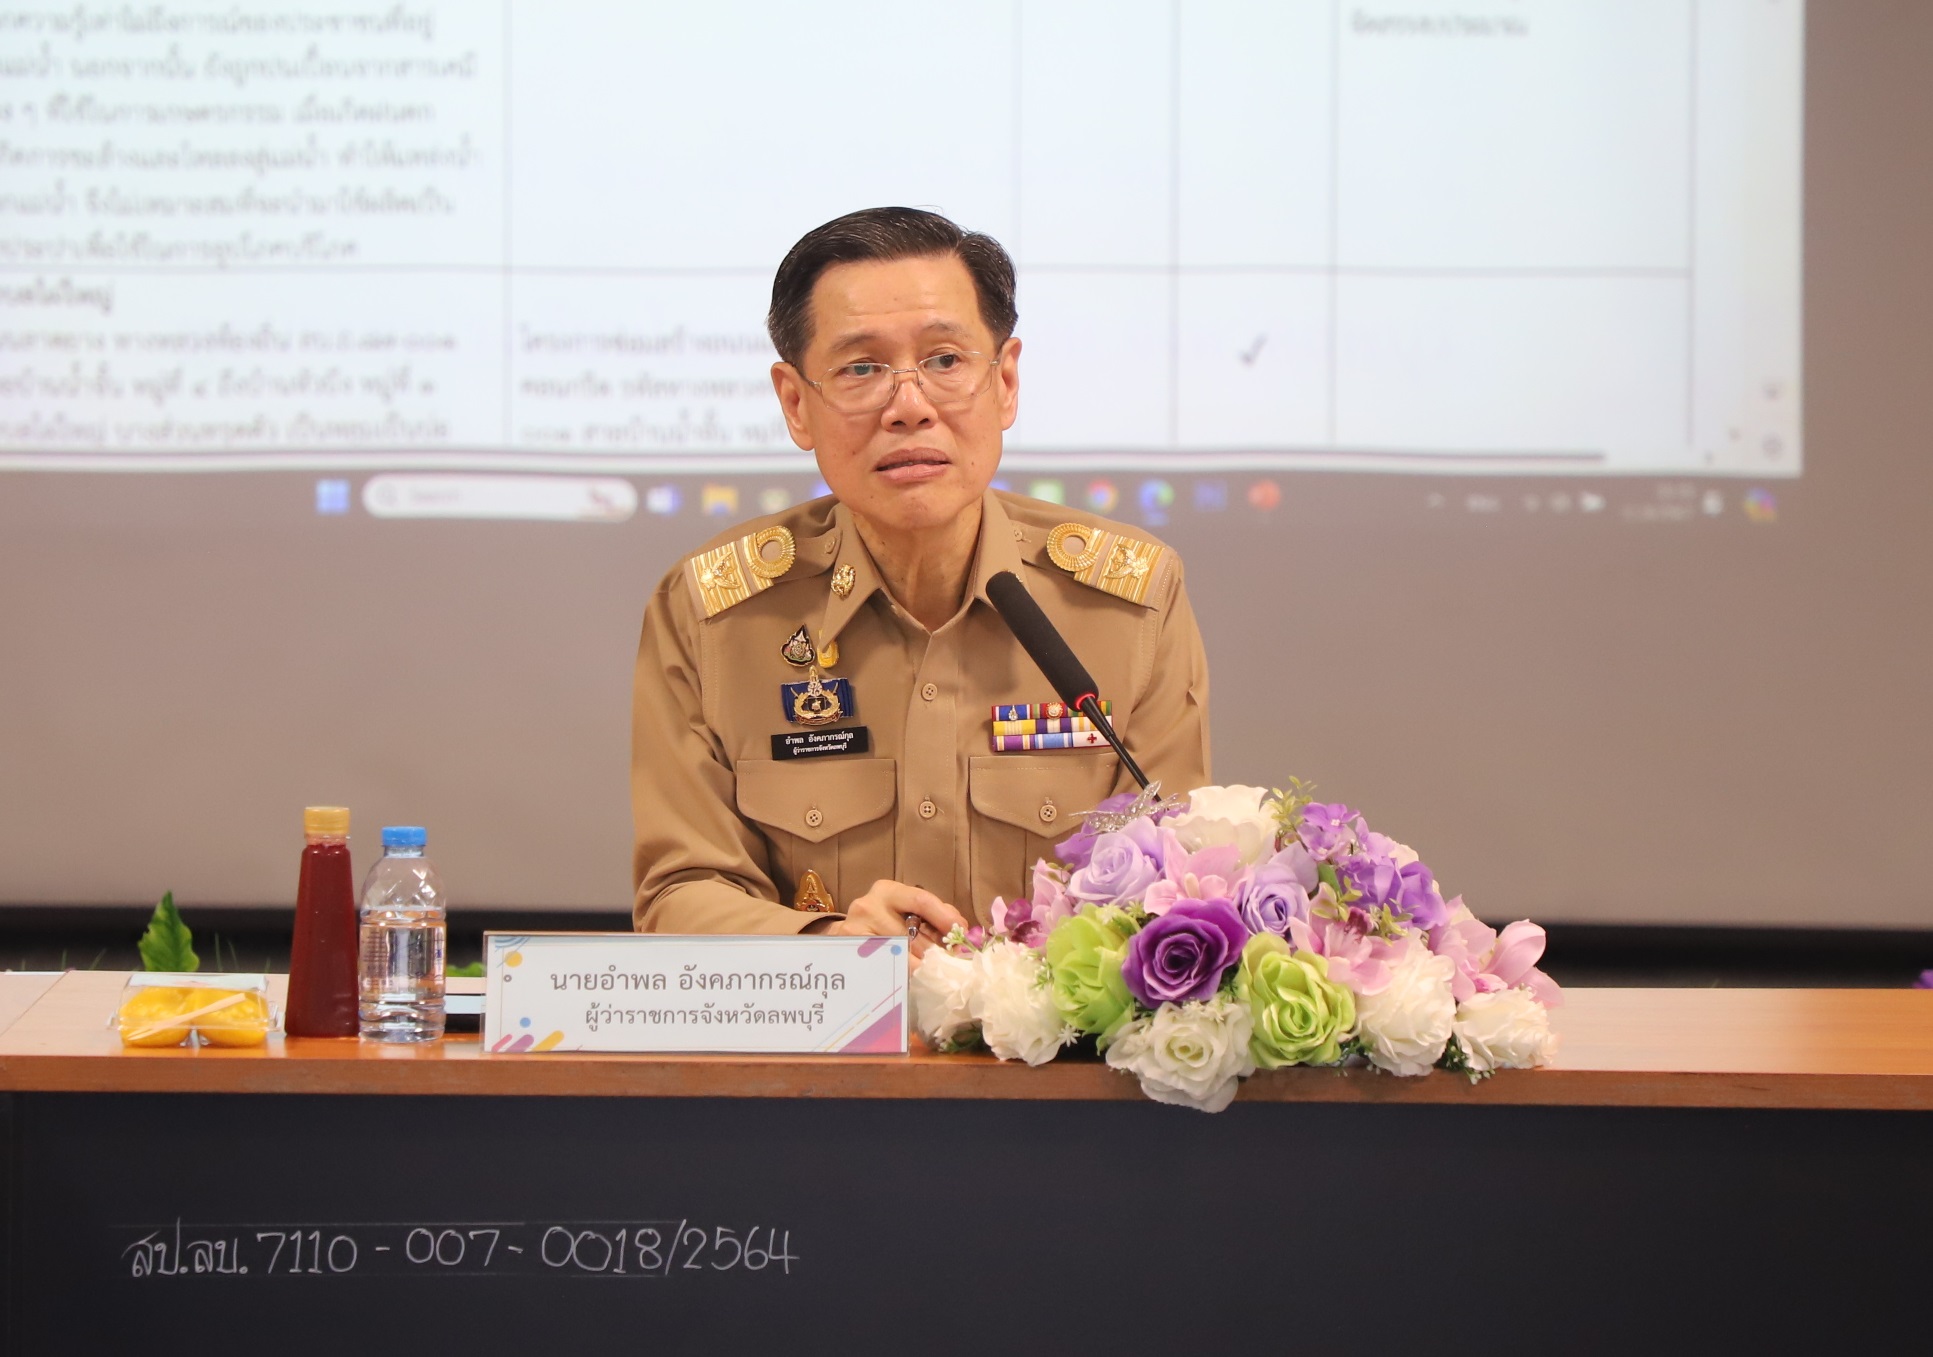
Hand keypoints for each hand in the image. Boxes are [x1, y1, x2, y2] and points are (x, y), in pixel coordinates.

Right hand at [805, 879, 966, 963]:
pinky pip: (881, 968)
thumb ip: (933, 916)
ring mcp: (855, 930)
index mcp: (888, 891)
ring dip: (919, 969)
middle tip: (952, 965)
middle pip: (911, 934)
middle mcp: (868, 906)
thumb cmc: (883, 923)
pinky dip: (899, 976)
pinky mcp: (847, 953)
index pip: (921, 900)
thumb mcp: (905, 911)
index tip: (962, 934)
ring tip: (932, 976)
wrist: (843, 937)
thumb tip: (960, 932)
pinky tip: (909, 981)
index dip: (945, 918)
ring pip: (897, 956)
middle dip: (935, 952)